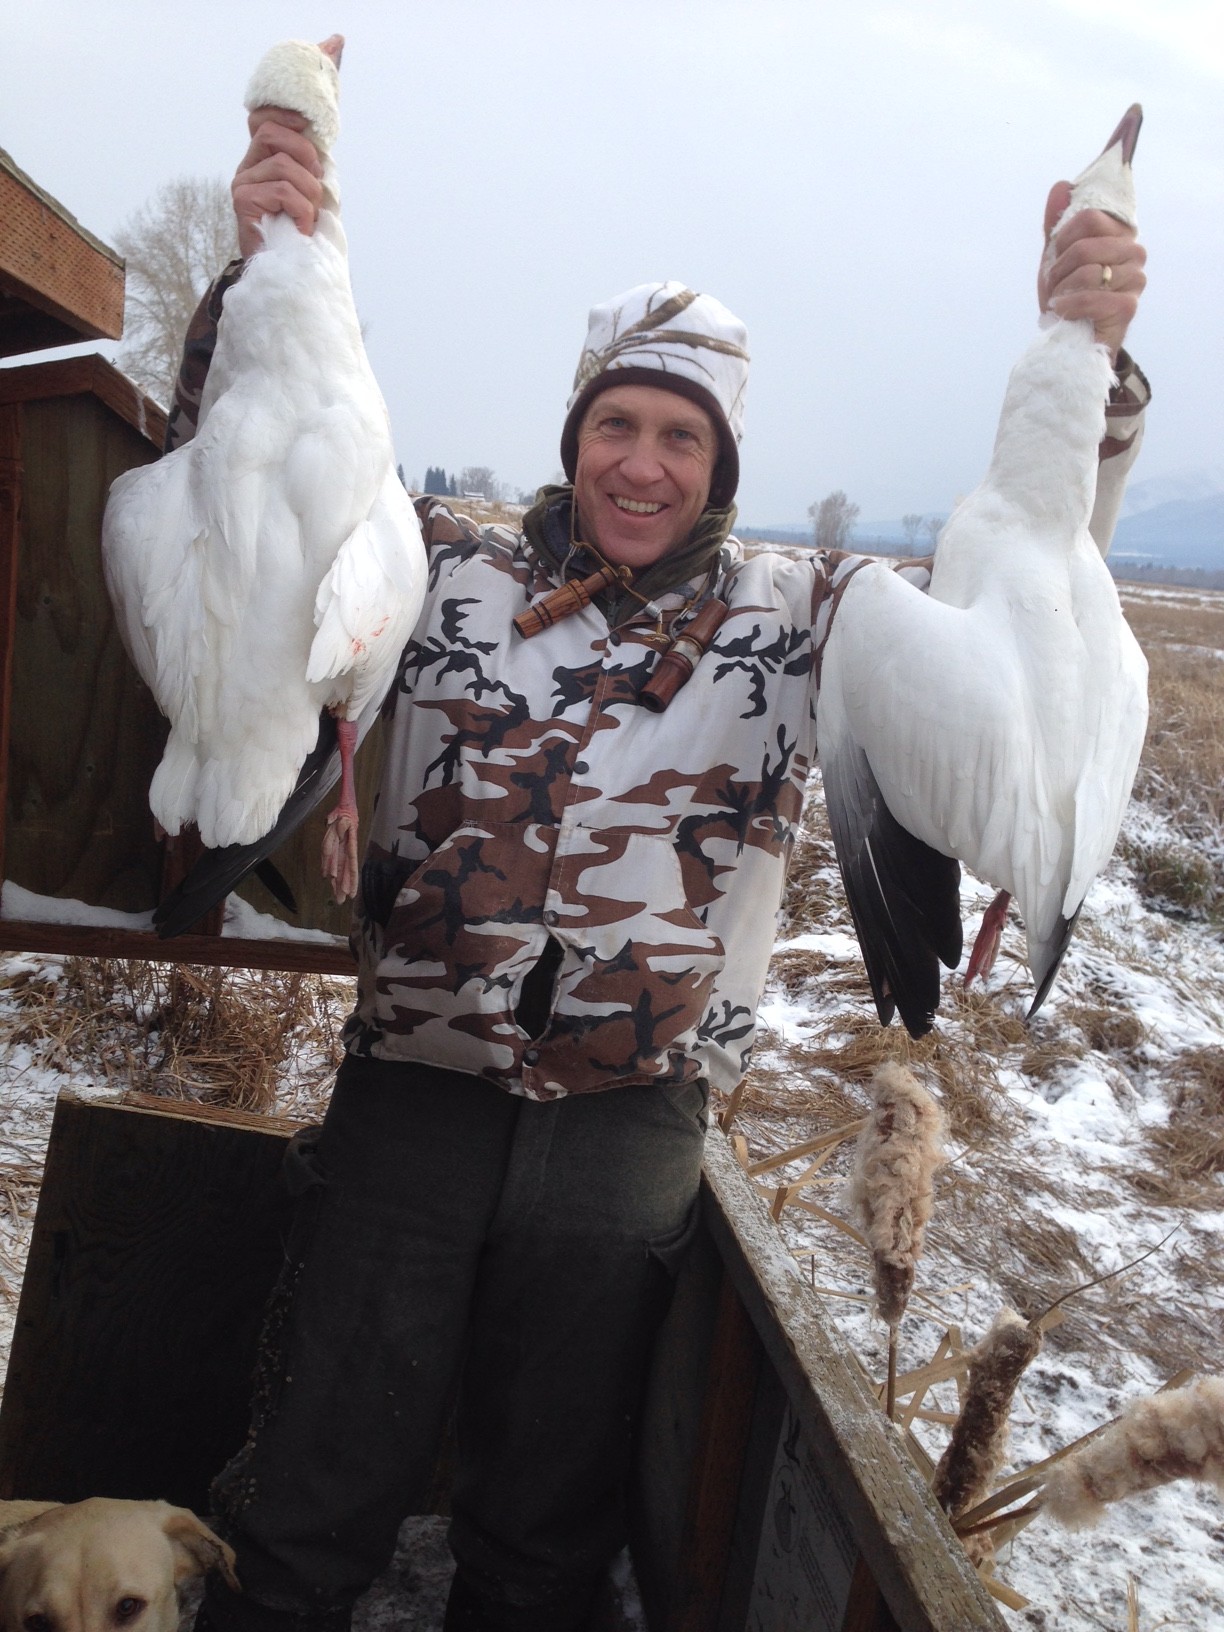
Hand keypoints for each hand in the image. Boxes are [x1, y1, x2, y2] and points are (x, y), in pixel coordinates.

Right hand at [232, 108, 324, 258]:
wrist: (283, 272)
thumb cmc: (299, 233)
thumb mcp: (308, 195)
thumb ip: (308, 169)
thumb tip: (319, 144)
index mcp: (261, 162)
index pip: (260, 121)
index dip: (281, 114)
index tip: (304, 123)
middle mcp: (247, 169)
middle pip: (271, 134)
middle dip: (304, 154)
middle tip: (316, 185)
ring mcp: (242, 184)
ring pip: (284, 166)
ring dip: (309, 192)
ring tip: (309, 216)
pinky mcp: (243, 201)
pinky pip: (284, 191)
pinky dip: (303, 210)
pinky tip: (302, 227)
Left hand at [1039, 181, 1145, 359]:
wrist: (1070, 339)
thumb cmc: (1067, 295)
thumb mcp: (1055, 258)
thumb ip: (1056, 223)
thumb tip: (1062, 185)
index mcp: (1120, 234)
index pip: (1088, 217)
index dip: (1062, 239)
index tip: (1057, 258)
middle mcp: (1134, 252)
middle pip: (1085, 245)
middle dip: (1058, 269)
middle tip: (1055, 285)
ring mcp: (1136, 279)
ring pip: (1088, 271)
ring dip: (1062, 290)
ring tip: (1061, 300)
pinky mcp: (1129, 306)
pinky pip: (1092, 297)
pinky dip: (1069, 306)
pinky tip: (1064, 312)